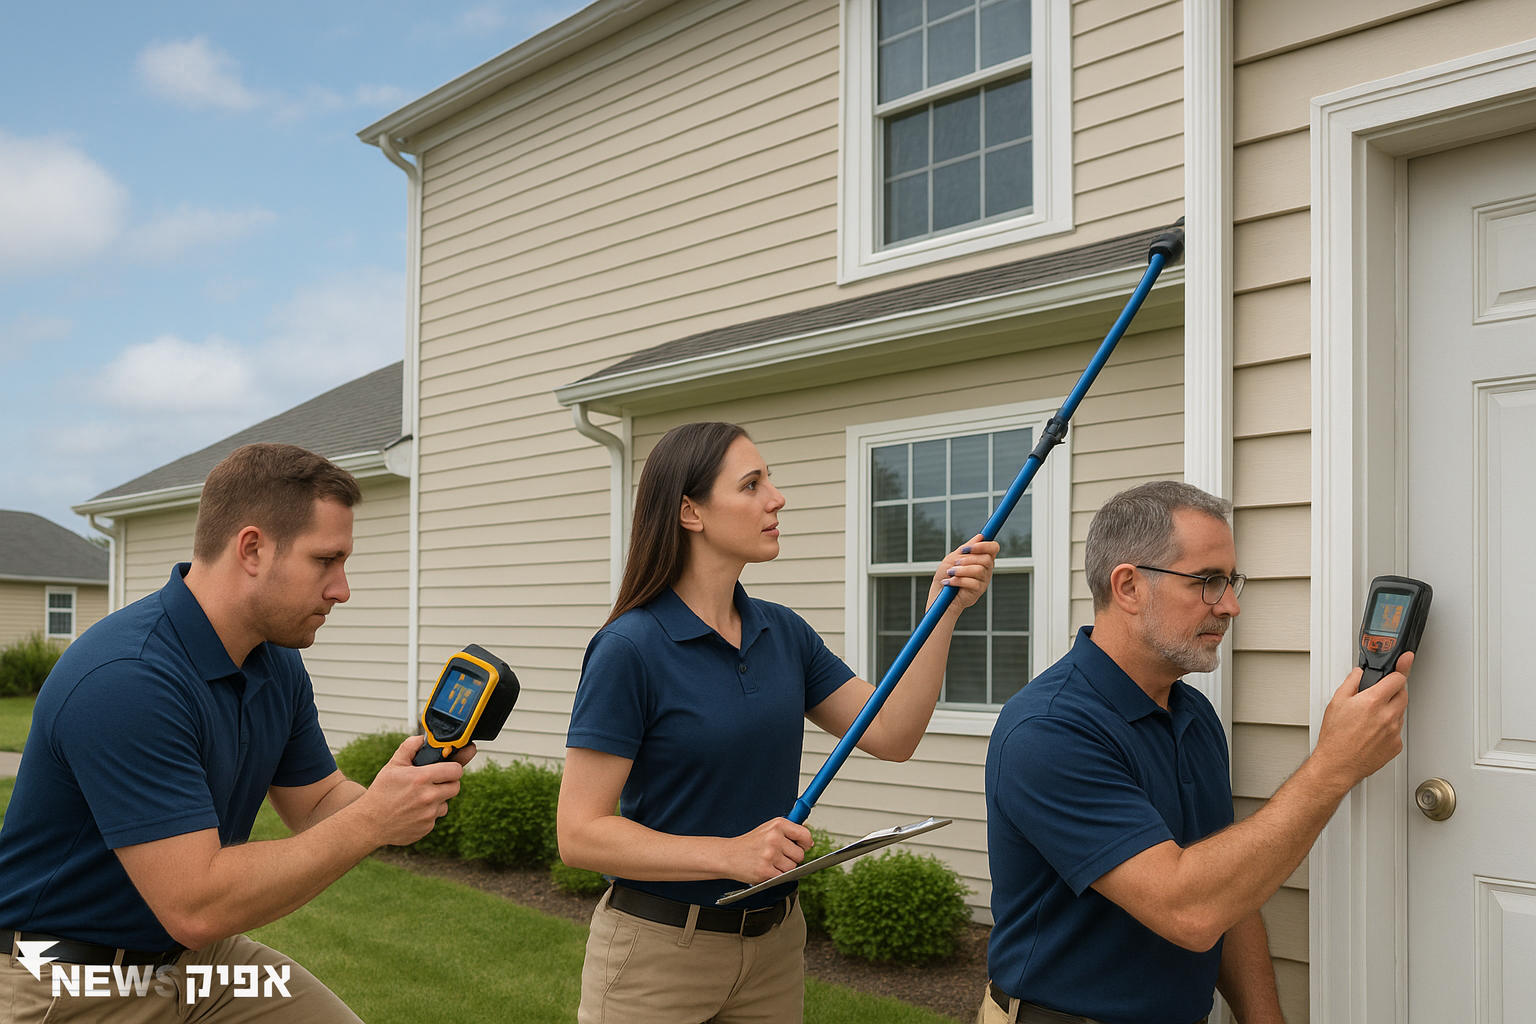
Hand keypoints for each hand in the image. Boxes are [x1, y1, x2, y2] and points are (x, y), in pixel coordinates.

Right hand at [356, 735, 467, 846]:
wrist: (369, 823)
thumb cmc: (381, 793)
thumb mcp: (393, 765)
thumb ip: (409, 747)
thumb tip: (421, 739)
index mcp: (421, 778)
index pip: (456, 770)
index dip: (454, 767)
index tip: (448, 768)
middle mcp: (428, 797)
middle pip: (456, 787)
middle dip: (448, 783)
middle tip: (435, 782)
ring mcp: (429, 814)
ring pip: (446, 802)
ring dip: (438, 799)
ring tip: (419, 798)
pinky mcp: (427, 828)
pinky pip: (436, 817)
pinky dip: (428, 813)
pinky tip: (414, 810)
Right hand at [721, 817, 812, 884]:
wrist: (728, 854)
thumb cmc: (749, 843)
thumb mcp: (768, 828)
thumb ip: (789, 832)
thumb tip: (809, 841)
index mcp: (777, 825)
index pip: (805, 835)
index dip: (806, 843)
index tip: (803, 845)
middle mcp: (774, 838)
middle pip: (800, 855)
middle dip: (792, 858)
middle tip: (780, 855)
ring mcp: (770, 854)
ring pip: (792, 867)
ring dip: (784, 868)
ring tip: (771, 862)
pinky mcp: (766, 870)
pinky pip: (782, 877)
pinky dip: (776, 875)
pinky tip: (766, 868)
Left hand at [930, 534, 998, 611]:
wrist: (939, 593)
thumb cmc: (946, 575)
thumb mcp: (954, 557)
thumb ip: (967, 547)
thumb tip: (980, 536)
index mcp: (982, 558)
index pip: (993, 548)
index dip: (984, 546)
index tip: (969, 548)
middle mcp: (986, 568)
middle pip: (986, 559)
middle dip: (967, 559)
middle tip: (955, 563)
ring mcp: (984, 580)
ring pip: (978, 570)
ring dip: (961, 570)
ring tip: (950, 573)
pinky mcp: (979, 590)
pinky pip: (972, 582)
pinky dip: (958, 580)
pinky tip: (950, 582)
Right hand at [1315, 652, 1412, 784]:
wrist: (1338, 764)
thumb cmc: (1335, 737)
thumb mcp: (1336, 702)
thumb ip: (1351, 682)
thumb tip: (1359, 673)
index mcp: (1373, 701)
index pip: (1397, 678)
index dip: (1399, 669)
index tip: (1406, 660)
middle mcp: (1387, 716)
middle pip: (1403, 694)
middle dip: (1394, 690)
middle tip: (1379, 694)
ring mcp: (1393, 731)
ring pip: (1400, 712)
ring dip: (1390, 709)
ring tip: (1369, 718)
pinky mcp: (1396, 745)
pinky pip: (1397, 730)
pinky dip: (1389, 727)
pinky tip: (1372, 731)